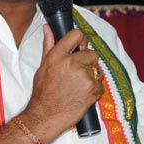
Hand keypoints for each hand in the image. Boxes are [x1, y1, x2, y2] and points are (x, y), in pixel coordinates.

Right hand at [24, 26, 102, 142]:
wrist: (46, 116)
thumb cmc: (43, 93)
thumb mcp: (43, 66)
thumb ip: (48, 45)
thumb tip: (48, 28)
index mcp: (58, 55)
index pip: (76, 35)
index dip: (81, 40)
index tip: (80, 47)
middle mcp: (71, 63)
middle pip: (91, 53)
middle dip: (87, 62)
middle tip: (77, 74)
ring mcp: (84, 76)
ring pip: (96, 69)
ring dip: (91, 76)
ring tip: (77, 86)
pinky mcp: (93, 89)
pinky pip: (99, 84)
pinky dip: (94, 90)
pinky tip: (81, 95)